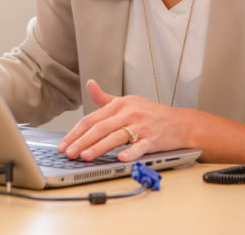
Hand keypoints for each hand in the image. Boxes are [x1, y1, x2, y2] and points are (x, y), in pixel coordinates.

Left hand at [57, 79, 190, 161]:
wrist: (181, 123)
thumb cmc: (151, 114)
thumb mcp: (127, 102)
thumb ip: (105, 98)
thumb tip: (90, 84)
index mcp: (119, 105)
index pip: (91, 119)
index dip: (75, 132)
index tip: (63, 144)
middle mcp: (128, 113)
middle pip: (100, 128)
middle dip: (82, 141)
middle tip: (69, 153)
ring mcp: (141, 126)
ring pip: (116, 136)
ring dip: (99, 147)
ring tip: (85, 156)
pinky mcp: (154, 139)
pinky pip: (140, 146)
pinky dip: (131, 152)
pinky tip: (121, 158)